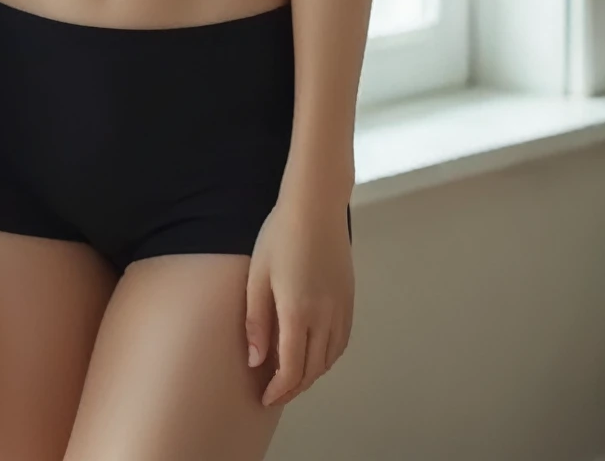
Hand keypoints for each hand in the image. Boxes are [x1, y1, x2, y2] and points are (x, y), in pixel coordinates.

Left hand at [244, 195, 353, 405]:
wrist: (316, 206)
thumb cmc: (280, 236)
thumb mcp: (257, 276)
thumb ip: (257, 321)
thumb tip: (255, 361)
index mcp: (298, 313)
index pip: (291, 368)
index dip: (278, 390)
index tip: (265, 398)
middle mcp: (325, 317)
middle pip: (313, 369)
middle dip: (294, 387)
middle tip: (275, 394)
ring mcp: (341, 309)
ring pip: (330, 358)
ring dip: (312, 374)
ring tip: (292, 377)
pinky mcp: (349, 299)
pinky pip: (341, 342)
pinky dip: (328, 357)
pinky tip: (316, 354)